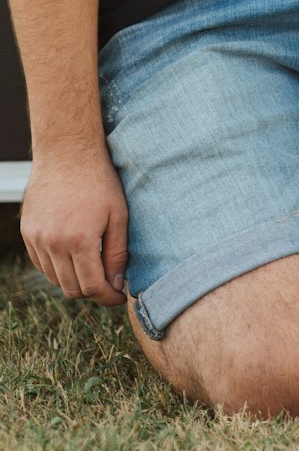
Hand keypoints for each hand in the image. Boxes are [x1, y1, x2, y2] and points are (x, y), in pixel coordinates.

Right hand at [20, 147, 128, 306]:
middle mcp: (53, 244)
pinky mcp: (28, 232)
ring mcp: (37, 239)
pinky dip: (57, 268)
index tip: (118, 298)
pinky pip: (41, 263)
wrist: (67, 152)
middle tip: (108, 285)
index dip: (107, 298)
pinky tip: (72, 256)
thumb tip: (115, 284)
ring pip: (55, 279)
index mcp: (79, 241)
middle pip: (72, 288)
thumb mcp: (118, 214)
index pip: (92, 287)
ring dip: (74, 281)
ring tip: (92, 268)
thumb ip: (117, 253)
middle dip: (92, 292)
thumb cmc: (99, 180)